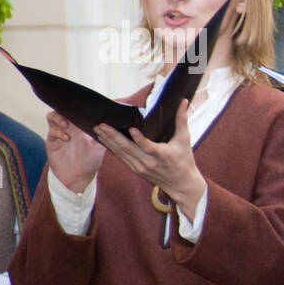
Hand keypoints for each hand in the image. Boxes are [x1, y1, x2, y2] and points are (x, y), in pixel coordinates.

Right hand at [45, 111, 104, 193]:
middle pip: (63, 109)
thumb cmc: (90, 160)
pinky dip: (58, 132)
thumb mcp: (100, 147)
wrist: (79, 177)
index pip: (76, 110)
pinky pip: (51, 131)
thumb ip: (103, 135)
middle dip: (66, 109)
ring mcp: (59, 132)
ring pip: (53, 116)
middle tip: (73, 113)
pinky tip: (67, 138)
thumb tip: (109, 123)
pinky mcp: (52, 141)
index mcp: (80, 125)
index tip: (84, 105)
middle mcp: (69, 126)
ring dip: (59, 118)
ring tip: (67, 125)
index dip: (79, 106)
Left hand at [95, 100, 205, 219]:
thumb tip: (184, 101)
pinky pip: (121, 157)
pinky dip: (112, 148)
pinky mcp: (136, 170)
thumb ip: (182, 120)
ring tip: (98, 129)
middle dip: (113, 136)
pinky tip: (104, 139)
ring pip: (121, 153)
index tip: (131, 129)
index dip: (139, 139)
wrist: (180, 183)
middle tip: (101, 125)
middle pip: (128, 149)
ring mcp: (140, 167)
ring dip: (108, 141)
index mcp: (162, 155)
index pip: (148, 147)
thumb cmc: (184, 159)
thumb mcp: (185, 139)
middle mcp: (149, 162)